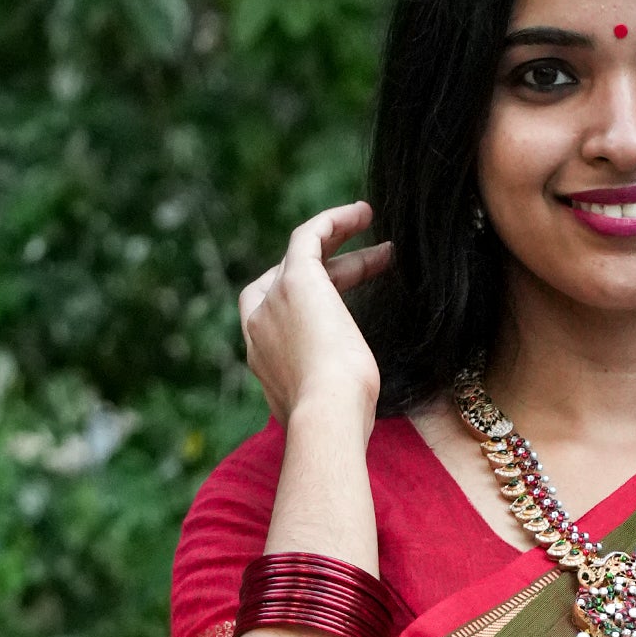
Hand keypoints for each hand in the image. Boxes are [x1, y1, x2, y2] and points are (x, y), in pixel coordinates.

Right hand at [239, 202, 390, 428]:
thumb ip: (326, 392)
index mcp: (263, 360)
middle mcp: (258, 327)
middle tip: (378, 263)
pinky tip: (363, 214)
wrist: (326, 417)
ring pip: (303, 257)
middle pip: (290, 282)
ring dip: (340, 241)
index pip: (277, 317)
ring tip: (377, 233)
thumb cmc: (339, 422)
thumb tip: (350, 404)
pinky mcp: (294, 280)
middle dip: (335, 270)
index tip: (348, 299)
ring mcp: (272, 301)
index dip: (313, 303)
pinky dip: (334, 221)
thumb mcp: (329, 406)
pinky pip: (309, 235)